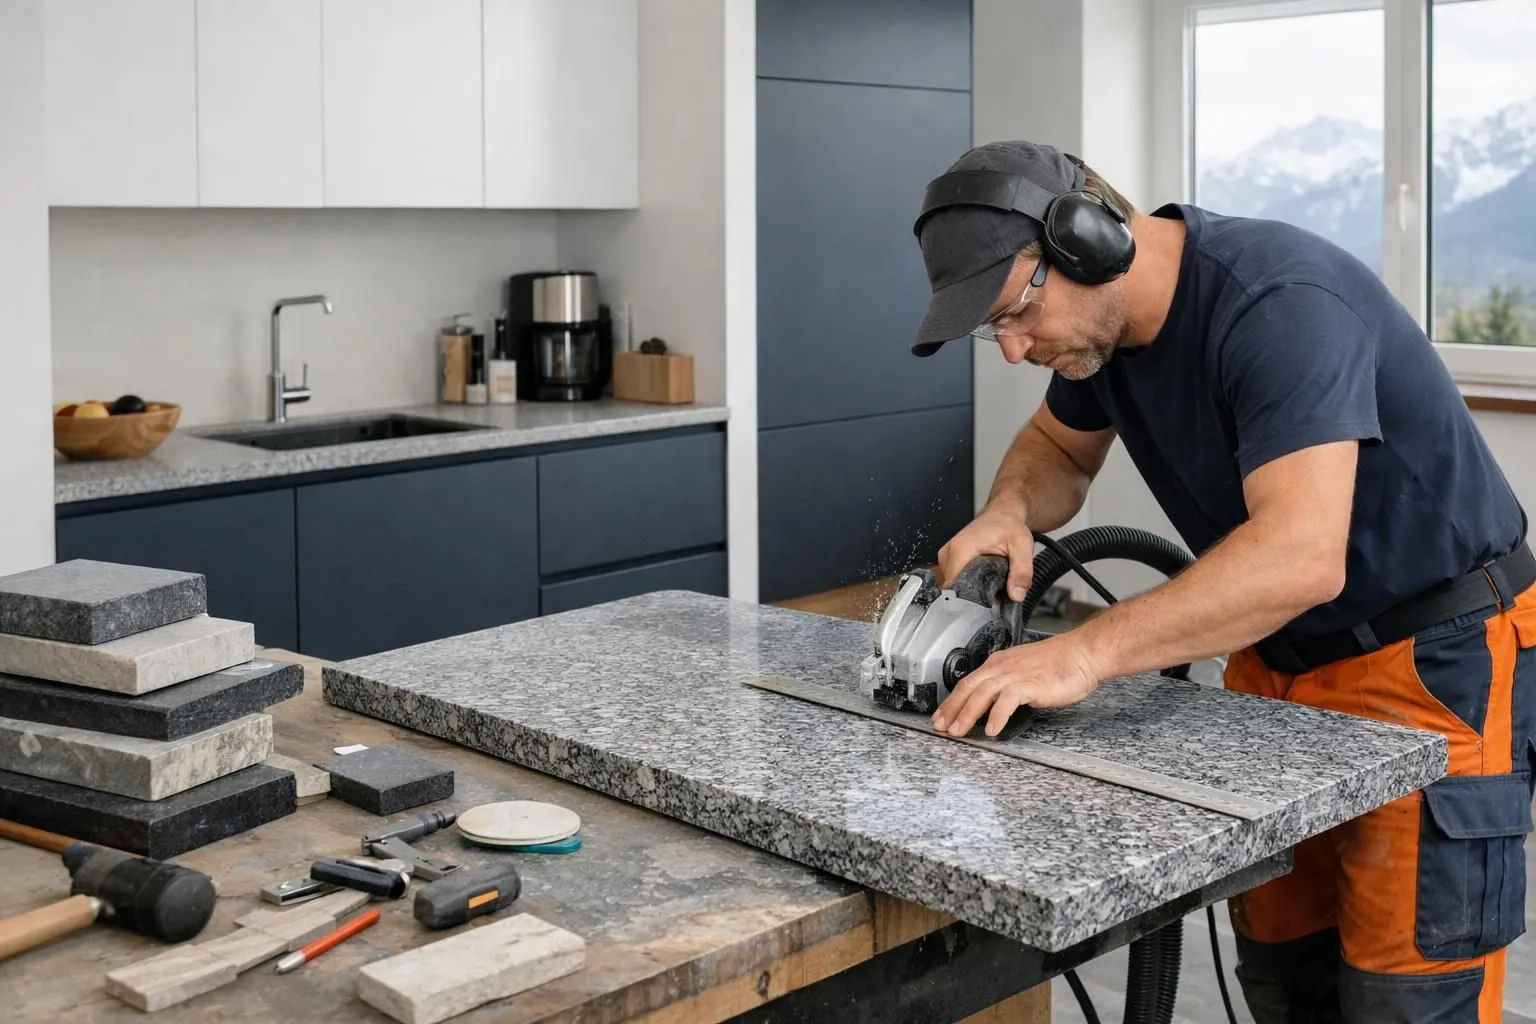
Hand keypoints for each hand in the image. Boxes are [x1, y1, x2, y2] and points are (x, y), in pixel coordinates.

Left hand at [931, 636, 1101, 736]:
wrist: (1083, 653)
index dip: (952, 700)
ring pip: (982, 694)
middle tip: (940, 727)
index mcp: (1000, 663)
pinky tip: (991, 729)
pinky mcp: (1031, 684)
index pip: (969, 681)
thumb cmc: (1060, 663)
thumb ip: (1008, 684)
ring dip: (967, 714)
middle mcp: (1003, 667)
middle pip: (969, 687)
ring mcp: (1016, 674)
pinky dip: (997, 715)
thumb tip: (994, 701)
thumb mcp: (1025, 671)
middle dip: (951, 708)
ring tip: (958, 732)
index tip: (942, 715)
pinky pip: (1008, 700)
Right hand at [937, 499, 1034, 600]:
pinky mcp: (949, 560)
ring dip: (970, 589)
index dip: (971, 599)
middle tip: (994, 593)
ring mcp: (947, 557)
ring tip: (989, 584)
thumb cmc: (1009, 525)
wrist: (1003, 513)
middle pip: (954, 588)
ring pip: (954, 585)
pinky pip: (954, 579)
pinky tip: (982, 579)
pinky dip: (968, 582)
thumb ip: (1021, 572)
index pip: (955, 587)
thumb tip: (1017, 595)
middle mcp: (949, 553)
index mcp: (961, 549)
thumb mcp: (1022, 546)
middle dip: (974, 596)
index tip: (987, 604)